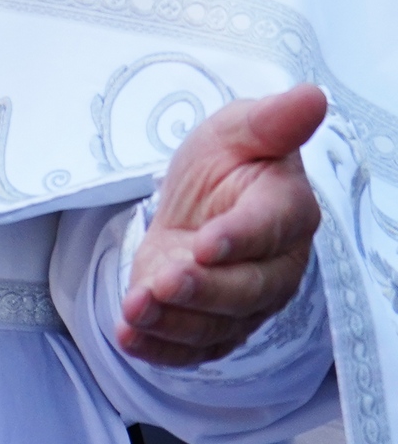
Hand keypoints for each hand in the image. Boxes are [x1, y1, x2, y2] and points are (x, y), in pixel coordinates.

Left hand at [118, 83, 326, 366]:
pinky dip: (164, 348)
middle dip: (202, 289)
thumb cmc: (229, 160)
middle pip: (245, 289)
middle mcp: (274, 265)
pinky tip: (131, 339)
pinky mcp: (214, 322)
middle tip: (163, 280)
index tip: (205, 242)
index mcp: (285, 211)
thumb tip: (312, 95)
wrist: (205, 197)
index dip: (239, 238)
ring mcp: (245, 301)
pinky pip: (196, 346)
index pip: (268, 229)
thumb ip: (273, 120)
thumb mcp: (239, 129)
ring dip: (175, 321)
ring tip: (135, 310)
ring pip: (219, 323)